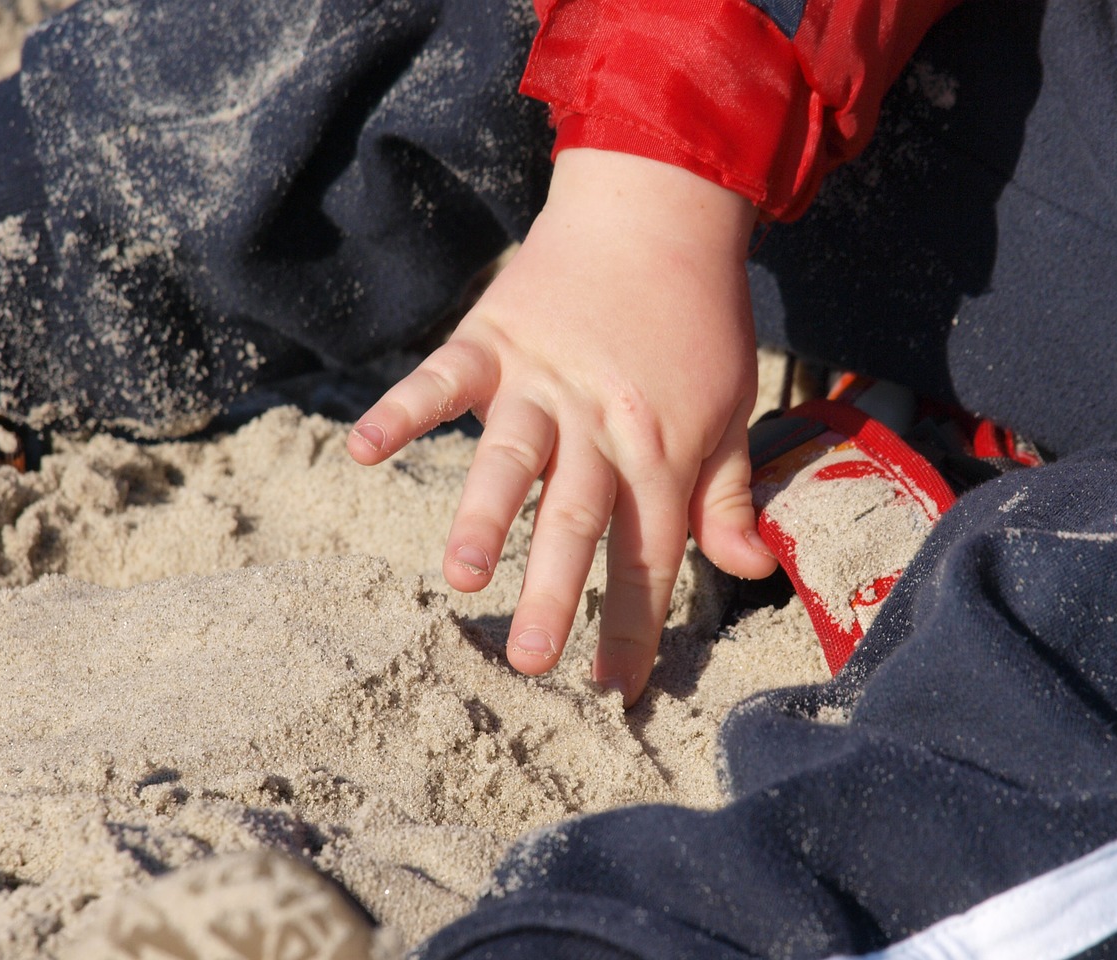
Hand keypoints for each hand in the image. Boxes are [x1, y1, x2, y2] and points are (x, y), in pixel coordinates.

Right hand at [347, 149, 777, 704]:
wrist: (660, 211)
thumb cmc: (700, 320)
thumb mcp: (732, 411)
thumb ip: (731, 495)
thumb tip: (752, 568)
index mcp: (662, 449)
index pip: (649, 554)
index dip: (635, 625)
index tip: (616, 687)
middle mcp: (601, 423)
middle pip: (578, 521)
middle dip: (554, 595)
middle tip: (530, 664)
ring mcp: (542, 380)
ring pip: (513, 457)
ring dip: (486, 516)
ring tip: (463, 577)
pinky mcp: (493, 339)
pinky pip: (442, 377)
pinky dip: (403, 409)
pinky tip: (363, 449)